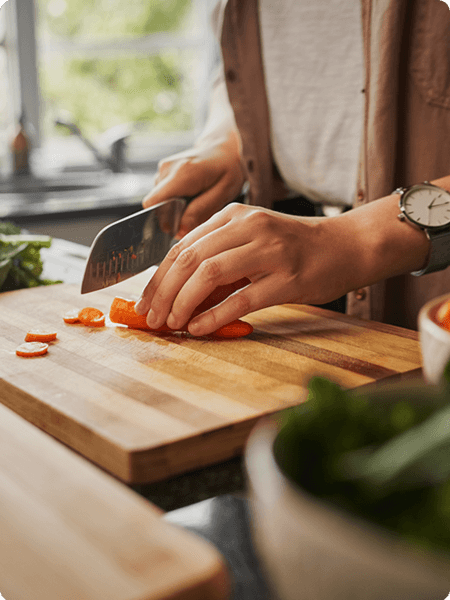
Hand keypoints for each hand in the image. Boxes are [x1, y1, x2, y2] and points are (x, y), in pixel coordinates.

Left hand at [134, 203, 358, 335]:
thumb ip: (218, 260)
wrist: (345, 246)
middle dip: (163, 292)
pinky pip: (242, 299)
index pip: (182, 246)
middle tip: (152, 317)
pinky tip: (199, 327)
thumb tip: (178, 295)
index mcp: (234, 216)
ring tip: (172, 324)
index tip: (145, 301)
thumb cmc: (295, 248)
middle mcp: (248, 227)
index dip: (159, 277)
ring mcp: (269, 251)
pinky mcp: (287, 278)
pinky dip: (215, 315)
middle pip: (189, 259)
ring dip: (183, 302)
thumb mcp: (252, 242)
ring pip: (209, 274)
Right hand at [142, 130, 244, 238]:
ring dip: (175, 210)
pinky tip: (191, 197)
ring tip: (196, 202)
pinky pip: (163, 196)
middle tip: (195, 217)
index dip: (164, 221)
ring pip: (160, 202)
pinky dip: (175, 202)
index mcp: (182, 173)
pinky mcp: (163, 173)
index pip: (154, 203)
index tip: (180, 228)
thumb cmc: (227, 169)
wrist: (223, 149)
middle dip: (173, 218)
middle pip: (156, 205)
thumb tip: (181, 229)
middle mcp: (167, 169)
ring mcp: (163, 169)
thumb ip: (201, 211)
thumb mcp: (223, 192)